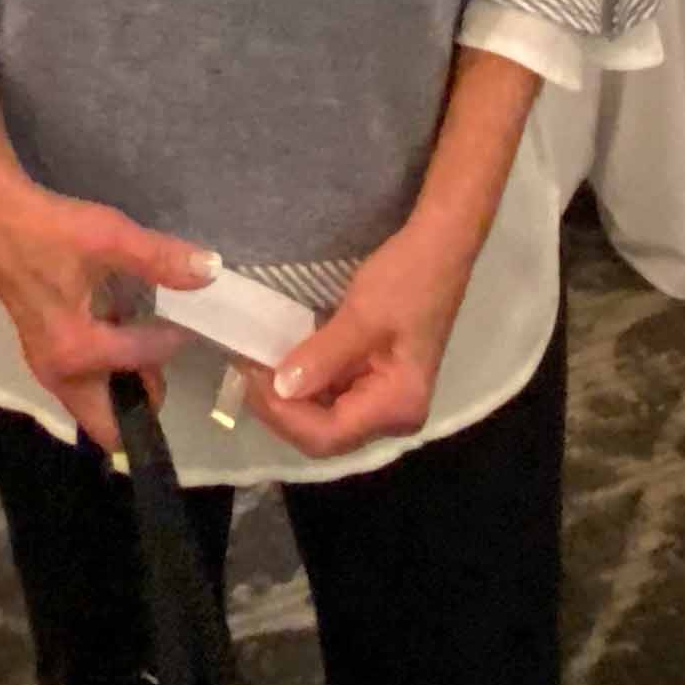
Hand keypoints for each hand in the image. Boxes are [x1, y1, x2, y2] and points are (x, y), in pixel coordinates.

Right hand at [0, 169, 217, 452]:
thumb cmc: (48, 229)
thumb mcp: (109, 237)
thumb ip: (159, 258)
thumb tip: (210, 271)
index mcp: (75, 350)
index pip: (142, 359)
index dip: (173, 340)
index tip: (190, 318)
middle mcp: (58, 373)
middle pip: (108, 424)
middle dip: (142, 404)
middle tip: (167, 362)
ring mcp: (45, 367)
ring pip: (95, 405)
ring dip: (125, 389)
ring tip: (151, 346)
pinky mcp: (42, 354)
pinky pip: (83, 385)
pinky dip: (107, 374)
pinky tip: (122, 333)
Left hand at [242, 215, 482, 459]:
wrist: (438, 249)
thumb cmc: (407, 279)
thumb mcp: (362, 315)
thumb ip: (322, 356)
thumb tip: (281, 388)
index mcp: (398, 406)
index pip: (328, 435)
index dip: (284, 414)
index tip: (252, 375)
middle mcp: (394, 416)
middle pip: (325, 434)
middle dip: (281, 408)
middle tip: (246, 369)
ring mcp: (384, 402)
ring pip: (323, 419)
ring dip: (287, 398)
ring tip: (254, 365)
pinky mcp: (374, 384)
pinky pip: (330, 398)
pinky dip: (302, 384)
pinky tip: (279, 363)